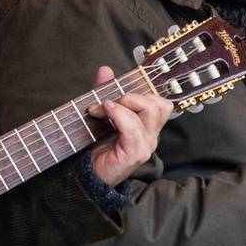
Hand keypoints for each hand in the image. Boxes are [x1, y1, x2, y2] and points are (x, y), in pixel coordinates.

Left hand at [86, 64, 173, 185]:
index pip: (160, 101)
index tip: (114, 92)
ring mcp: (145, 145)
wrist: (85, 175)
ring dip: (122, 103)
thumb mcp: (99, 113)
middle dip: (131, 95)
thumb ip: (103, 91)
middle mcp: (150, 135)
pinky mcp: (135, 154)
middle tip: (106, 104)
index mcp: (146, 126)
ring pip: (150, 111)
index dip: (140, 90)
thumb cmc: (94, 146)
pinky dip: (120, 115)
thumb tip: (105, 69)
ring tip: (101, 110)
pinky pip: (134, 128)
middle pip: (159, 103)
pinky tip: (106, 112)